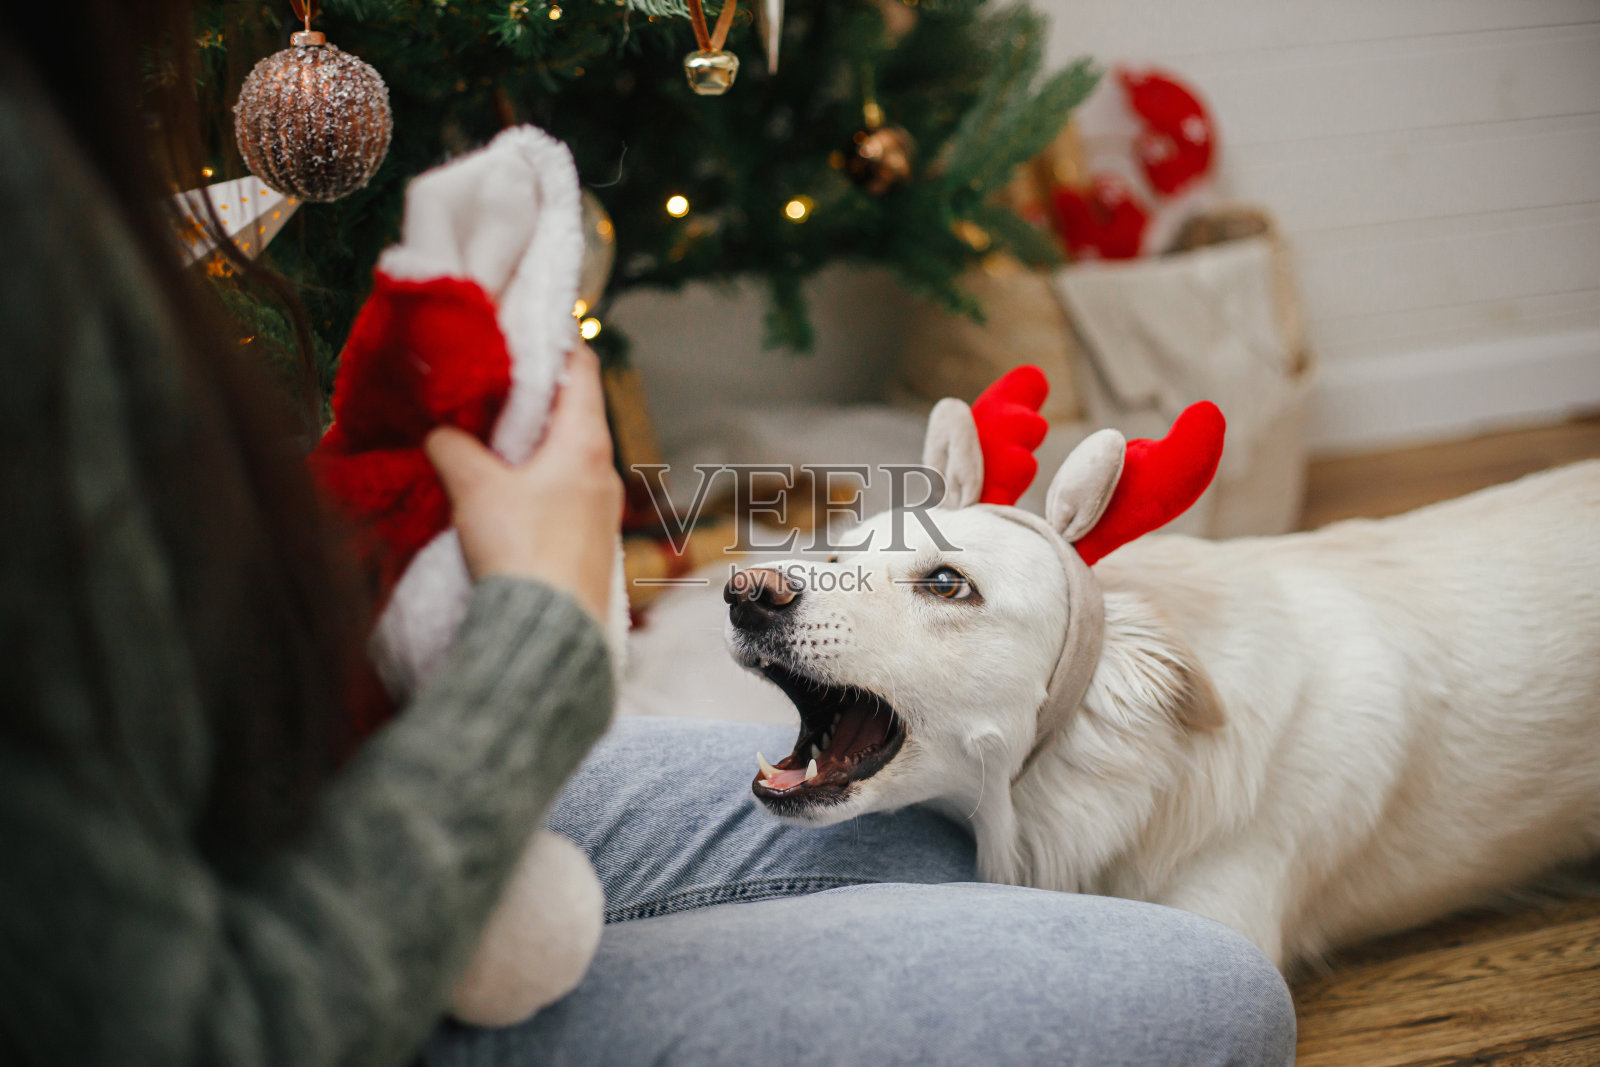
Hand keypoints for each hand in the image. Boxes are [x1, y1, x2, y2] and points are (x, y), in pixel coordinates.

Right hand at [425, 346, 622, 623]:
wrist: (551, 633)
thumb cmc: (521, 550)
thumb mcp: (473, 487)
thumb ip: (453, 447)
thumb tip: (441, 432)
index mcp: (586, 441)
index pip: (581, 368)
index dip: (556, 341)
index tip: (528, 326)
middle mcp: (604, 470)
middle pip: (574, 411)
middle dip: (535, 395)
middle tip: (494, 380)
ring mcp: (602, 509)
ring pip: (569, 455)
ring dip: (534, 442)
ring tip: (491, 436)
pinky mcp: (590, 542)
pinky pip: (566, 491)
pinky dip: (539, 477)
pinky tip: (508, 491)